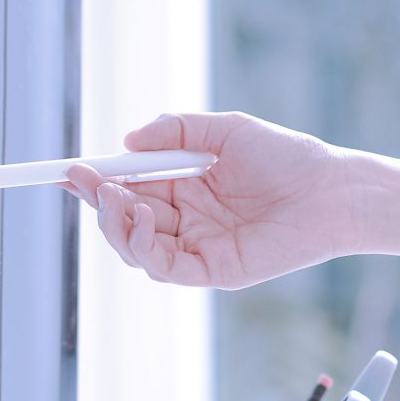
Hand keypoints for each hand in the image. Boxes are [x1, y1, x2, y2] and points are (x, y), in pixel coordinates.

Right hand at [60, 112, 360, 288]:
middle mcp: (185, 218)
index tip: (69, 169)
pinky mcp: (213, 270)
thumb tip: (126, 141)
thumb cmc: (286, 156)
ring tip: (119, 197)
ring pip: (136, 247)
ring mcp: (197, 246)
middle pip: (124, 219)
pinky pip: (165, 267)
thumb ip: (176, 132)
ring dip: (117, 224)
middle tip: (85, 180)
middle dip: (99, 201)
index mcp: (184, 184)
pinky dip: (145, 245)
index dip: (97, 181)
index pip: (128, 186)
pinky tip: (144, 217)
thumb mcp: (224, 130)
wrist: (330, 190)